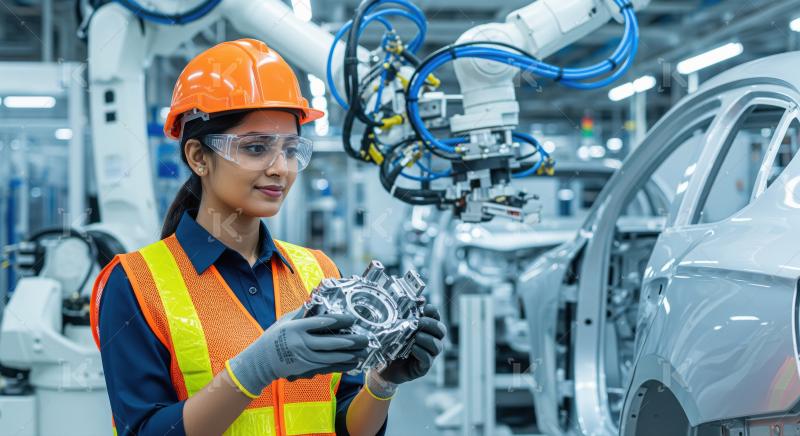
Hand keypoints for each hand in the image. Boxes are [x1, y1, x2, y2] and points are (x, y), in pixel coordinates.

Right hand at [227, 307, 368, 396]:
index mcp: (296, 328)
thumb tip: (316, 297)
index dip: (338, 320)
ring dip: (349, 355)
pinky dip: (341, 365)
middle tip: (364, 338)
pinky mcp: (306, 368)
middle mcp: (301, 343)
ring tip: (362, 352)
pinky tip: (352, 363)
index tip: (352, 318)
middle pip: (330, 342)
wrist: (261, 362)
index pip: (320, 323)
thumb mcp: (285, 321)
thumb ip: (302, 311)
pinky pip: (327, 367)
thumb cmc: (273, 338)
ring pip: (331, 357)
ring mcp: (304, 358)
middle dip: (349, 341)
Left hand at [376, 303, 445, 385]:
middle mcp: (431, 341)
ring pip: (437, 345)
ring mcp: (429, 354)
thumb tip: (421, 298)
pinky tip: (413, 349)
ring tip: (416, 337)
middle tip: (419, 322)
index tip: (426, 308)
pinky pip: (428, 359)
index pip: (436, 317)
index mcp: (426, 329)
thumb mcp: (398, 327)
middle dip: (431, 325)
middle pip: (441, 330)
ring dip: (427, 339)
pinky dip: (421, 352)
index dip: (434, 312)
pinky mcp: (423, 367)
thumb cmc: (393, 343)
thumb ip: (408, 313)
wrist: (383, 365)